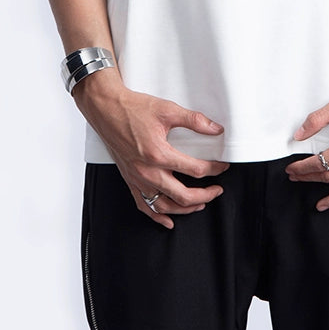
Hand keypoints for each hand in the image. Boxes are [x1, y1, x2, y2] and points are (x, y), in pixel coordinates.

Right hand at [73, 70, 228, 229]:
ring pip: (165, 206)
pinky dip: (157, 216)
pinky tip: (167, 220)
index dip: (214, 169)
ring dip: (185, 209)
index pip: (195, 170)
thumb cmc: (132, 109)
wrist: (106, 110)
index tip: (221, 166)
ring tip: (199, 204)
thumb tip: (215, 129)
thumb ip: (194, 120)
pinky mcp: (129, 180)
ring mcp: (137, 178)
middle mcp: (147, 171)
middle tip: (216, 190)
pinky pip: (144, 205)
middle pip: (183, 195)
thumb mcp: (167, 110)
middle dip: (205, 196)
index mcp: (159, 154)